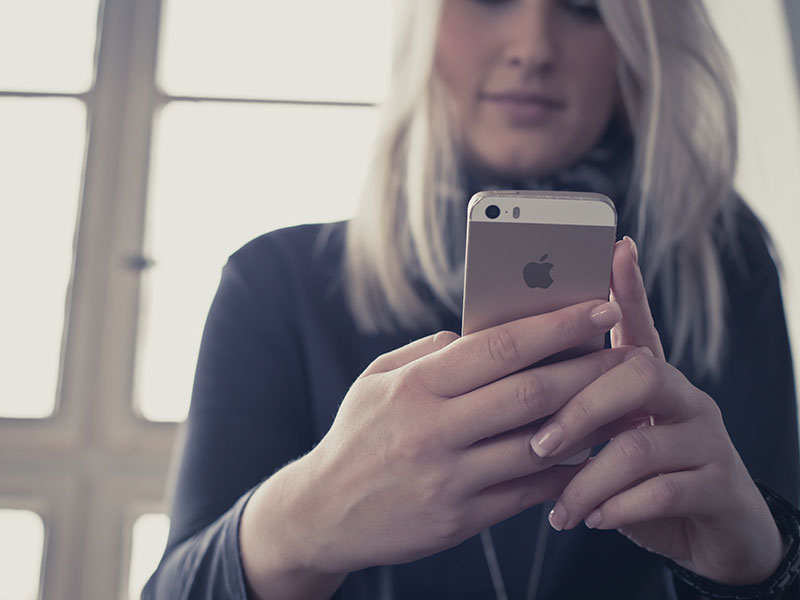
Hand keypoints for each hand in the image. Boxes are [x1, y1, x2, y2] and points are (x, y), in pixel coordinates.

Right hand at [272, 298, 640, 575]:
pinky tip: (588, 453)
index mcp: (414, 386)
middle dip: (587, 369)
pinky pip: (527, 490)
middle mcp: (433, 430)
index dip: (555, 325)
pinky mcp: (459, 518)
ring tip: (621, 403)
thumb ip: (428, 354)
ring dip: (588, 423)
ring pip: (538, 445)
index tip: (596, 307)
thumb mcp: (375, 381)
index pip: (498, 347)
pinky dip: (564, 470)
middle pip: (529, 393)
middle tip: (626, 353)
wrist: (322, 514)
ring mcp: (448, 478)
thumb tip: (481, 335)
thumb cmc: (356, 437)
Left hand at [530, 237, 784, 584]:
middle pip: (636, 374)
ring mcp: (708, 440)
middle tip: (539, 445)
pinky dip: (618, 507)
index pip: (638, 323)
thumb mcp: (609, 439)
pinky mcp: (721, 486)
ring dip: (589, 477)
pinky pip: (664, 490)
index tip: (614, 247)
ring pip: (642, 443)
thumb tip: (509, 388)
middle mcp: (684, 397)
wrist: (711, 536)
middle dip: (579, 409)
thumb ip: (576, 409)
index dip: (627, 287)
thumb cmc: (641, 478)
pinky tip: (593, 518)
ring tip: (561, 505)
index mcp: (651, 379)